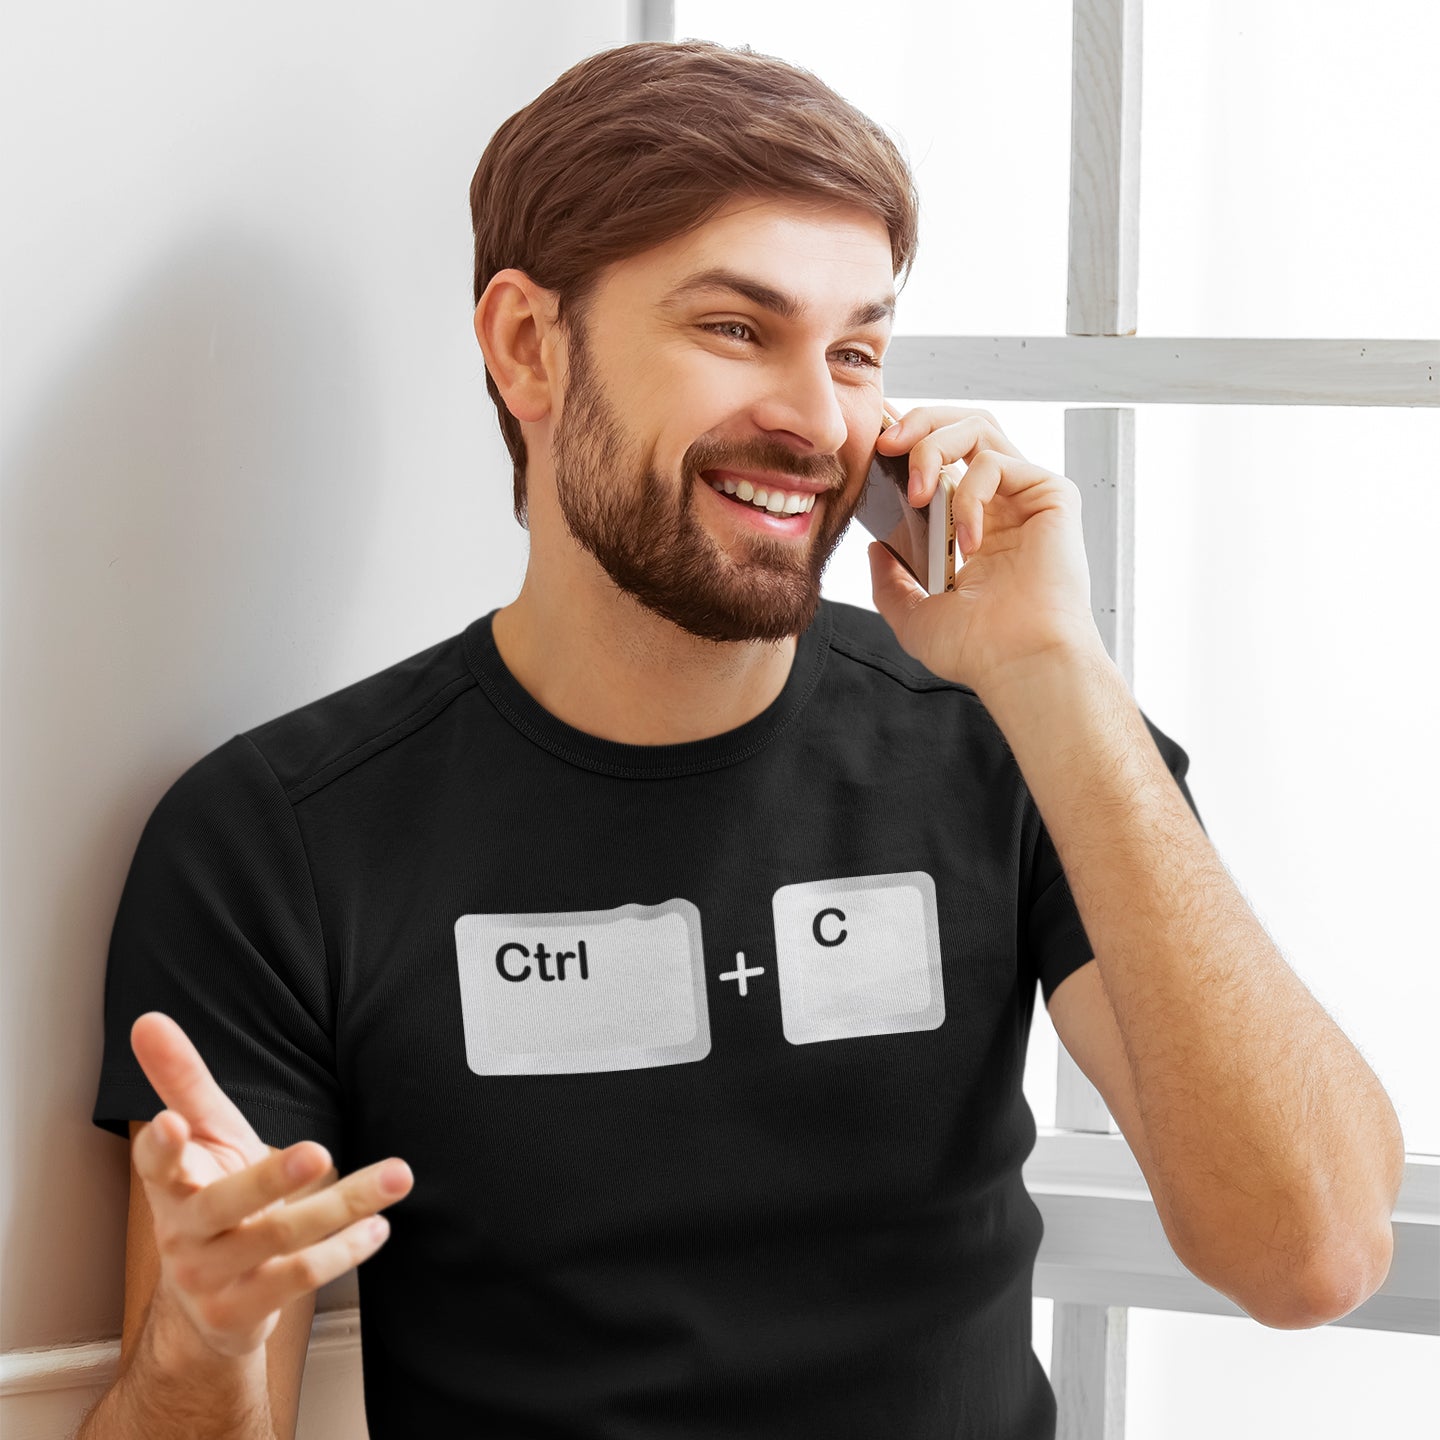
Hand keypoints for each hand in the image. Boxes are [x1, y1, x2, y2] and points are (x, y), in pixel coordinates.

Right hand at [129, 1011, 413, 1361]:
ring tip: (395, 1176)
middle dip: (270, 1178)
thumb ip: (184, 1081)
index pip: (154, 1163)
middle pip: (224, 1205)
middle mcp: (183, 1233)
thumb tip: (148, 1019)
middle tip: (316, 1150)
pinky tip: (378, 1226)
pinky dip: (344, 1251)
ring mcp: (210, 1277)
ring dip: (342, 1207)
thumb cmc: (213, 1197)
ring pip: (280, 1237)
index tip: (171, 1122)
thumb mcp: (206, 1136)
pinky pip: (298, 1278)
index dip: (161, 1145)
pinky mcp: (241, 1311)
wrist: (209, 1302)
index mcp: (171, 1184)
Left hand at [866, 404, 1107, 695]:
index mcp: (973, 523)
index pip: (943, 458)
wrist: (1018, 664)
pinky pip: (998, 463)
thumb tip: (875, 549)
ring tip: (916, 491)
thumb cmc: (977, 649)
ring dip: (935, 446)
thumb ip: (890, 582)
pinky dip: (971, 494)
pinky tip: (967, 541)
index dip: (910, 438)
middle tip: (883, 445)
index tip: (873, 442)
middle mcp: (1002, 503)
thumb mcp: (913, 616)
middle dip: (918, 422)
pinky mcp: (1052, 495)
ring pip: (979, 427)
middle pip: (962, 425)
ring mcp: (1026, 496)